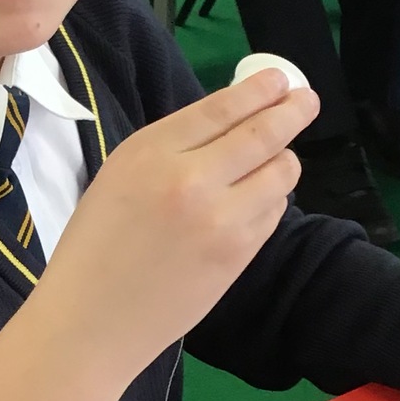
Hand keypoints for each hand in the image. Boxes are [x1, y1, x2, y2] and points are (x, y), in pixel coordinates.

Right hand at [43, 70, 317, 369]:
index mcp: (150, 152)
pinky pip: (274, 211)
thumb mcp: (120, 175)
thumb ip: (171, 146)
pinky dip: (272, 198)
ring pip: (280, 172)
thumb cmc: (96, 244)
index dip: (260, 90)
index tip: (281, 80)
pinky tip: (258, 200)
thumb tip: (230, 119)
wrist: (91, 320)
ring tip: (277, 158)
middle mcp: (190, 179)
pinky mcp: (239, 254)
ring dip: (284, 159)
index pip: (222, 108)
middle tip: (307, 101)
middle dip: (293, 111)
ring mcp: (221, 219)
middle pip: (263, 133)